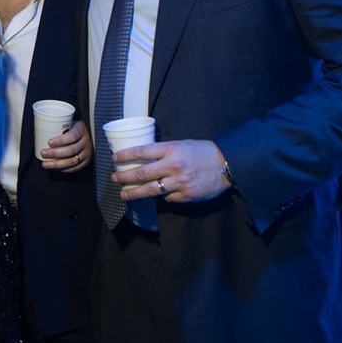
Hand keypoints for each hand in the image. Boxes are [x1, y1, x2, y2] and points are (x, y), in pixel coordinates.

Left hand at [40, 119, 92, 171]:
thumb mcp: (70, 123)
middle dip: (55, 153)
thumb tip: (40, 132)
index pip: (72, 136)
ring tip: (45, 164)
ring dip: (57, 164)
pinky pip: (74, 168)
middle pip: (71, 150)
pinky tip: (54, 168)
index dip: (61, 140)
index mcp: (81, 130)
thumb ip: (60, 127)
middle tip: (43, 153)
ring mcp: (87, 153)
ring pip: (72, 161)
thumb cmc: (75, 127)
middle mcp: (86, 143)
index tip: (49, 142)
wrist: (89, 133)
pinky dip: (63, 169)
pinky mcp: (86, 161)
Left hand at [112, 139, 230, 202]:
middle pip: (142, 174)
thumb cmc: (202, 152)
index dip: (124, 156)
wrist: (227, 164)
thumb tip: (143, 158)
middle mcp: (173, 166)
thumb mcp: (182, 144)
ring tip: (124, 194)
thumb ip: (164, 151)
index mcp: (171, 149)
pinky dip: (162, 196)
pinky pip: (168, 198)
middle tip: (114, 178)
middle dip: (124, 177)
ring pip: (151, 190)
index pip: (141, 152)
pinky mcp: (186, 195)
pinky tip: (158, 194)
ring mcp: (180, 182)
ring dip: (134, 193)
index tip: (114, 159)